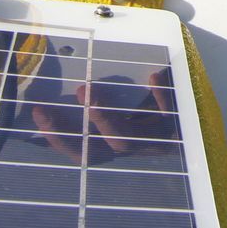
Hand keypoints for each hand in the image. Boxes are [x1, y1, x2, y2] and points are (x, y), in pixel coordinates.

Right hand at [27, 69, 177, 163]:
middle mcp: (130, 147)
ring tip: (90, 90)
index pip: (80, 150)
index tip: (37, 112)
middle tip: (69, 96)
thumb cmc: (144, 109)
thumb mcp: (120, 106)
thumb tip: (60, 78)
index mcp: (112, 144)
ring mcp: (152, 141)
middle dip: (72, 128)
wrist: (189, 120)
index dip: (58, 137)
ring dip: (105, 117)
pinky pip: (166, 115)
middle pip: (99, 149)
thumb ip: (97, 99)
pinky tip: (153, 77)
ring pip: (126, 139)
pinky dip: (159, 97)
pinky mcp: (175, 128)